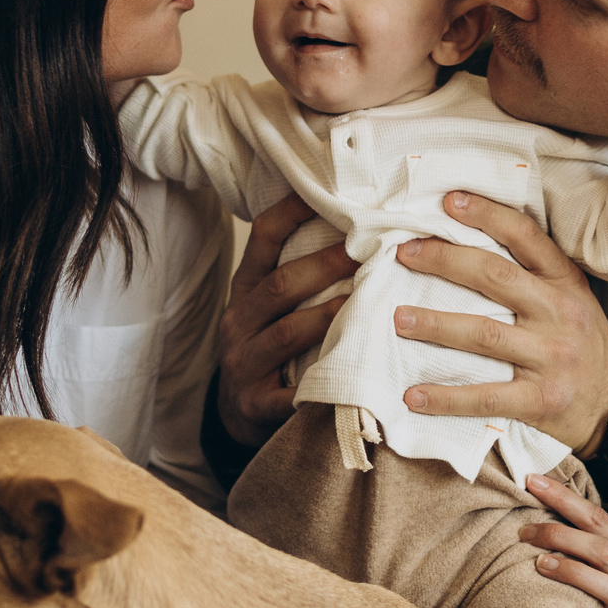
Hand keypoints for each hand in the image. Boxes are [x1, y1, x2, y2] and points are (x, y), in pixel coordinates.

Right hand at [214, 194, 356, 448]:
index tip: (333, 192)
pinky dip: (319, 384)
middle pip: (280, 285)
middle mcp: (238, 322)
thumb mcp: (269, 308)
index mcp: (245, 290)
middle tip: (369, 248)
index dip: (294, 211)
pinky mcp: (255, 405)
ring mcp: (243, 364)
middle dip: (326, 264)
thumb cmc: (268, 348)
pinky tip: (352, 376)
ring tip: (367, 301)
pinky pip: (290, 394)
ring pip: (287, 334)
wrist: (239, 415)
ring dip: (329, 315)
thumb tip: (356, 223)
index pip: (263, 238)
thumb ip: (298, 273)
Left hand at [392, 191, 607, 455]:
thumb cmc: (583, 347)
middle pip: (495, 277)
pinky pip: (486, 397)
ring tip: (398, 318)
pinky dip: (445, 397)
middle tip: (404, 254)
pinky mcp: (541, 400)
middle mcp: (560, 314)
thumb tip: (467, 248)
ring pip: (484, 334)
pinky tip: (411, 396)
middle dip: (445, 261)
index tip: (448, 201)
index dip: (486, 215)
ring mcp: (551, 357)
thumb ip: (534, 276)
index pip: (525, 237)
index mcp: (565, 283)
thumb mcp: (572, 300)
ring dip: (436, 324)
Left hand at [520, 471, 607, 607]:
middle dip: (562, 535)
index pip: (599, 519)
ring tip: (540, 564)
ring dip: (574, 573)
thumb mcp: (593, 562)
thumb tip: (535, 492)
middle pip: (605, 551)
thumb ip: (576, 537)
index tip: (531, 481)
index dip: (564, 498)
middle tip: (525, 533)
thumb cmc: (591, 595)